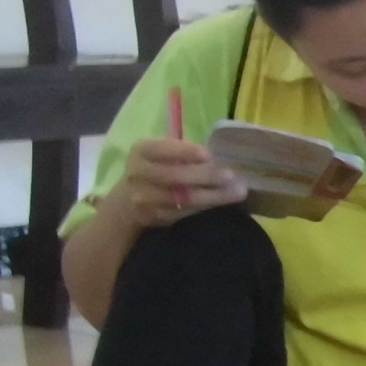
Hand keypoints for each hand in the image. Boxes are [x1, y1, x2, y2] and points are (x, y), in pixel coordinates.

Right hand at [116, 137, 244, 228]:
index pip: (162, 149)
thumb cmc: (156, 168)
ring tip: (237, 192)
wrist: (128, 201)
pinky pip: (183, 213)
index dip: (184, 151)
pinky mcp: (152, 217)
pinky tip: (222, 204)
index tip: (208, 155)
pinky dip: (205, 208)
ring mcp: (142, 198)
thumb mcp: (162, 153)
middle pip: (173, 176)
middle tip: (232, 176)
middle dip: (206, 177)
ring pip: (181, 198)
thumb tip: (218, 158)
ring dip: (212, 196)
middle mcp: (137, 173)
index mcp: (141, 150)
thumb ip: (183, 152)